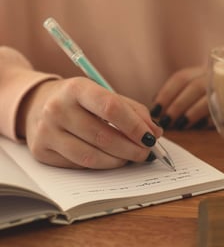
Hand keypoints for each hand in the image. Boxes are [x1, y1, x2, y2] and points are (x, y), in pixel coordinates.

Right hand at [16, 77, 162, 168]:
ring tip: (131, 157)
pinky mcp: (41, 151)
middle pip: (103, 136)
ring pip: (91, 156)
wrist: (37, 103)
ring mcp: (46, 131)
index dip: (135, 126)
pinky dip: (101, 165)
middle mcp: (57, 109)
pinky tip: (111, 160)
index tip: (151, 137)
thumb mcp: (103, 94)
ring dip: (119, 161)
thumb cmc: (79, 99)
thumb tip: (155, 132)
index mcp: (77, 88)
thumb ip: (132, 110)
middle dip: (132, 148)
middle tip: (147, 152)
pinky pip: (78, 165)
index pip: (111, 108)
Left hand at [150, 66, 210, 128]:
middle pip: (194, 87)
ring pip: (208, 98)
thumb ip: (178, 95)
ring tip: (180, 125)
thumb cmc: (210, 94)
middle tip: (165, 121)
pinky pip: (221, 110)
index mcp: (201, 71)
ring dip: (191, 113)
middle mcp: (214, 76)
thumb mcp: (194, 90)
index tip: (155, 109)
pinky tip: (198, 126)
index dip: (166, 93)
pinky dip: (208, 119)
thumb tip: (157, 109)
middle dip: (177, 105)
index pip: (180, 78)